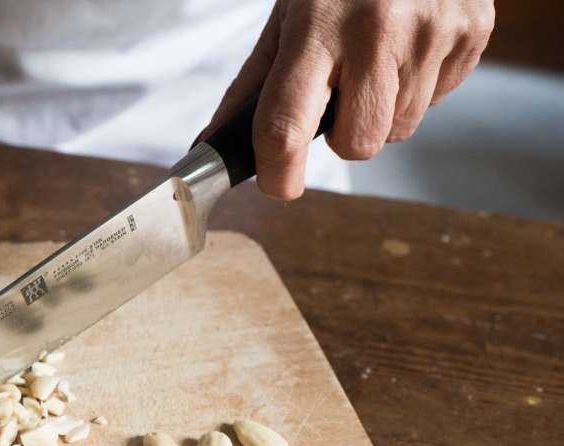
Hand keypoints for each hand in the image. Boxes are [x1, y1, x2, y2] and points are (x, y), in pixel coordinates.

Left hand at [200, 0, 494, 198]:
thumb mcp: (286, 19)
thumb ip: (250, 89)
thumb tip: (211, 147)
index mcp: (316, 27)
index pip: (287, 126)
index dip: (279, 173)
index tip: (278, 185)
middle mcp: (377, 31)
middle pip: (358, 144)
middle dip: (344, 137)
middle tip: (340, 95)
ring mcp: (432, 32)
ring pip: (400, 130)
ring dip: (383, 111)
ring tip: (377, 60)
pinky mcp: (473, 33)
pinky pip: (437, 102)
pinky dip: (418, 87)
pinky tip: (408, 47)